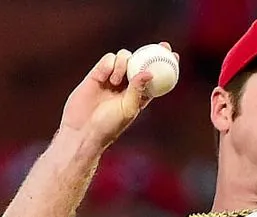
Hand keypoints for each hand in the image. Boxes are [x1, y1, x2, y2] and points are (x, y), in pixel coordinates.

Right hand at [59, 43, 174, 149]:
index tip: (173, 54)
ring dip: (124, 63)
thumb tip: (149, 73)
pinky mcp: (97, 74)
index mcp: (138, 94)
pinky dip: (110, 64)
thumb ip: (137, 90)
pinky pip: (108, 60)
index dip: (163, 64)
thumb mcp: (128, 109)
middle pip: (140, 61)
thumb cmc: (108, 126)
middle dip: (151, 51)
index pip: (154, 76)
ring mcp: (111, 78)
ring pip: (124, 57)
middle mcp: (126, 84)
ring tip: (115, 81)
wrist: (83, 130)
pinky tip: (106, 78)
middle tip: (162, 47)